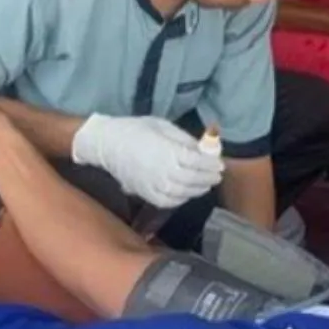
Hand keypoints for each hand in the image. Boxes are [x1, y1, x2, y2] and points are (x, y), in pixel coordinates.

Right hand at [71, 115, 223, 208]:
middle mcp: (164, 172)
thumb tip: (203, 150)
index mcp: (169, 152)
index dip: (211, 164)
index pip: (198, 162)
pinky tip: (187, 194)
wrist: (108, 144)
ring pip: (183, 193)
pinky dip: (181, 199)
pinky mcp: (146, 194)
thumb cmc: (136, 130)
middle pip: (193, 179)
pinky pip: (168, 201)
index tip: (220, 164)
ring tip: (205, 185)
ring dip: (198, 190)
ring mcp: (154, 185)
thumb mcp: (163, 127)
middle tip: (217, 175)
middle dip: (208, 178)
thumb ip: (184, 140)